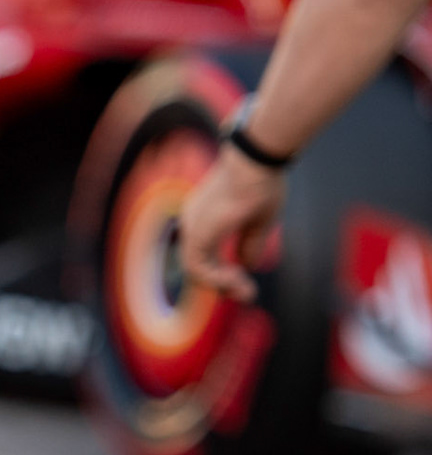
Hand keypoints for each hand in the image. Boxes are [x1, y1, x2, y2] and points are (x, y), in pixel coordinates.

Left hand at [177, 144, 286, 303]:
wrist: (258, 160)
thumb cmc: (262, 182)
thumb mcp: (258, 221)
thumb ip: (249, 244)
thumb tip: (247, 266)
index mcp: (204, 218)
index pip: (204, 254)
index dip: (222, 273)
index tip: (245, 283)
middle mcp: (192, 222)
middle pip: (198, 265)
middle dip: (222, 284)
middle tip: (248, 294)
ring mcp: (191, 227)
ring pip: (195, 270)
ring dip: (221, 285)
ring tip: (246, 290)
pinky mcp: (196, 233)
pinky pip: (197, 268)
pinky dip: (216, 278)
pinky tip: (238, 279)